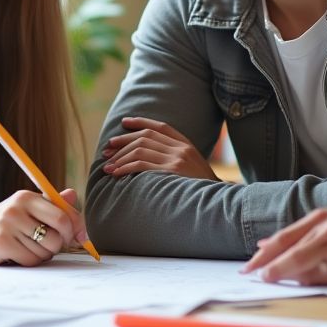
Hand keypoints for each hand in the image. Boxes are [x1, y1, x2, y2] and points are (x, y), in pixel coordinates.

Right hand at [0, 189, 86, 265]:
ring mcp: (8, 224)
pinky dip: (29, 262)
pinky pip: (31, 260)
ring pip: (46, 250)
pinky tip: (17, 255)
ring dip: (42, 255)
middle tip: (49, 246)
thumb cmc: (2, 224)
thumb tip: (72, 195)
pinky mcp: (1, 242)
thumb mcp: (25, 209)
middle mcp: (17, 207)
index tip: (79, 238)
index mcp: (27, 197)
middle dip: (60, 244)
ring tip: (27, 248)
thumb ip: (49, 204)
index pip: (64, 214)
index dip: (76, 229)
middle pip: (59, 233)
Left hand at [101, 117, 218, 180]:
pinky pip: (141, 165)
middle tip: (106, 151)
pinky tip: (116, 173)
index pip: (159, 127)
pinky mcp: (172, 171)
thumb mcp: (192, 168)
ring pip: (140, 150)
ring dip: (120, 158)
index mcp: (186, 144)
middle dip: (122, 142)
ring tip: (107, 167)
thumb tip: (145, 156)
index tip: (123, 122)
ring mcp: (177, 159)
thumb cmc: (201, 190)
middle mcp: (181, 148)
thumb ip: (174, 157)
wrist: (219, 203)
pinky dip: (125, 168)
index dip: (140, 122)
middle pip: (145, 138)